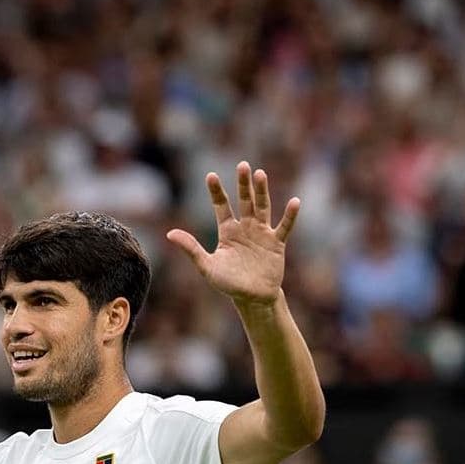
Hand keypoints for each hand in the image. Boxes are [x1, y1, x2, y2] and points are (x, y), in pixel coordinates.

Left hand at [167, 161, 300, 305]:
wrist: (252, 298)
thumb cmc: (228, 283)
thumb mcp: (207, 266)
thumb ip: (191, 248)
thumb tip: (169, 233)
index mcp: (228, 231)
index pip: (221, 206)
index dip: (216, 191)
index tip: (211, 175)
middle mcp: (245, 227)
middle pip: (244, 201)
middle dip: (243, 184)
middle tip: (243, 165)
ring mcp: (262, 233)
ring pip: (263, 207)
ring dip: (262, 191)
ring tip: (260, 174)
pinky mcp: (276, 243)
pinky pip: (284, 227)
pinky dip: (290, 216)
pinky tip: (295, 202)